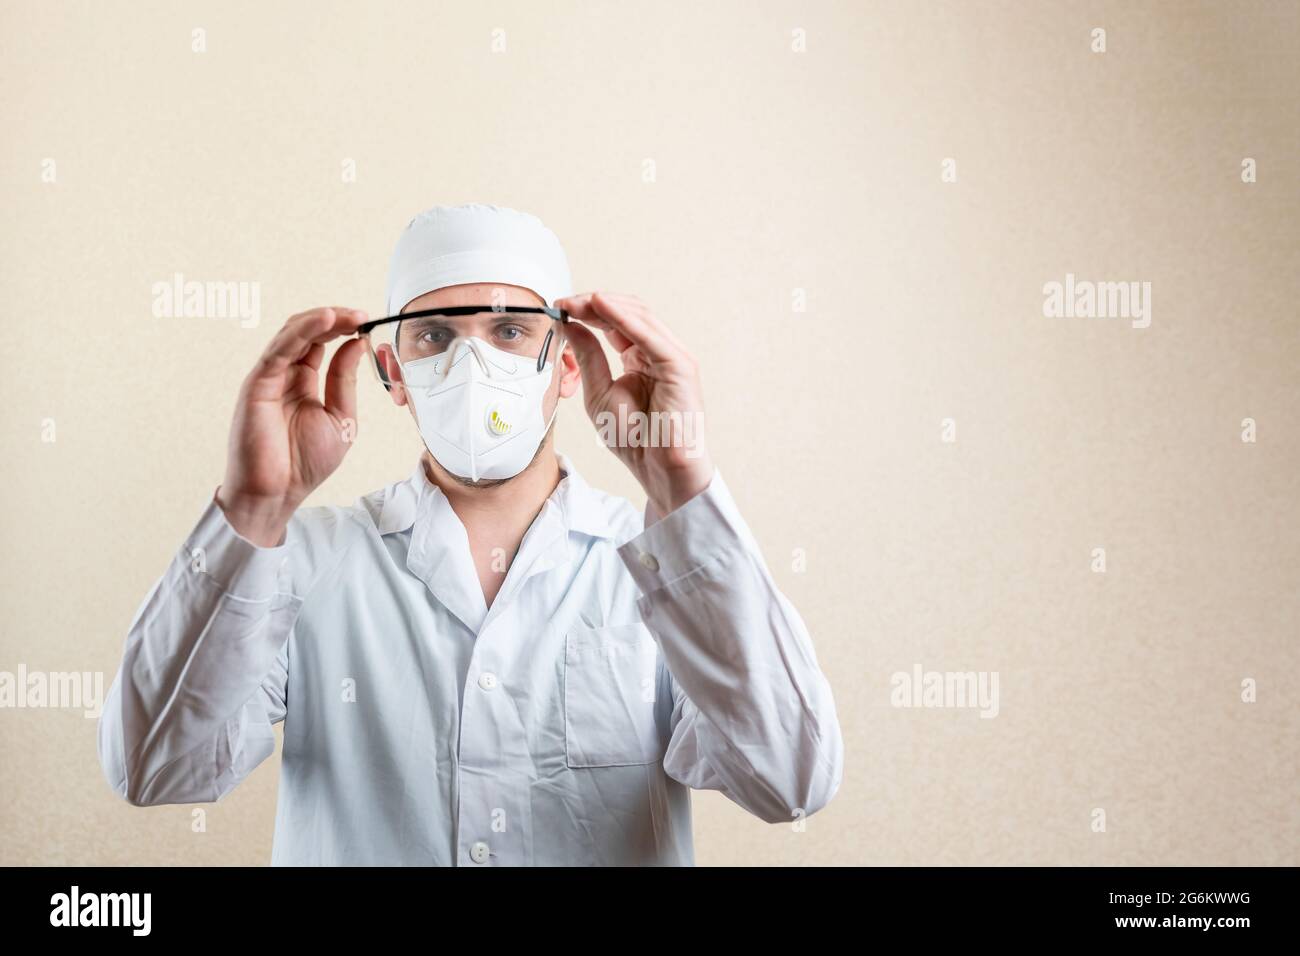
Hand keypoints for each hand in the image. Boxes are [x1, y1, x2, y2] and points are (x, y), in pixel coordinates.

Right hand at [217, 307, 368, 545]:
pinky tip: (325, 320)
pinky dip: (303, 331)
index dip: (343, 329)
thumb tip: (356, 344)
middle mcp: (284, 375)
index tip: (368, 323)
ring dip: (322, 319)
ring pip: (293, 334)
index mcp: (303, 383)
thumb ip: (345, 380)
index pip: (321, 344)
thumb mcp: (340, 417)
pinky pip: (281, 349)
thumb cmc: (304, 463)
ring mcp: (270, 377)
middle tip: (362, 315)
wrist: (277, 493)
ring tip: (350, 315)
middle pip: (308, 333)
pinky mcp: (258, 384)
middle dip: (336, 319)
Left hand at [556, 292, 714, 516]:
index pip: (615, 323)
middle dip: (594, 303)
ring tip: (577, 301)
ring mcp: (672, 357)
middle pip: (628, 313)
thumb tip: (570, 324)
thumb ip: (588, 358)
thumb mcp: (599, 393)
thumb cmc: (636, 439)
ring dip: (605, 305)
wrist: (659, 468)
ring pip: (640, 316)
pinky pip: (649, 334)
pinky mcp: (680, 365)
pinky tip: (601, 307)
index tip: (559, 308)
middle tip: (564, 302)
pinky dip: (623, 318)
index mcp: (641, 359)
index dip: (588, 311)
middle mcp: (658, 353)